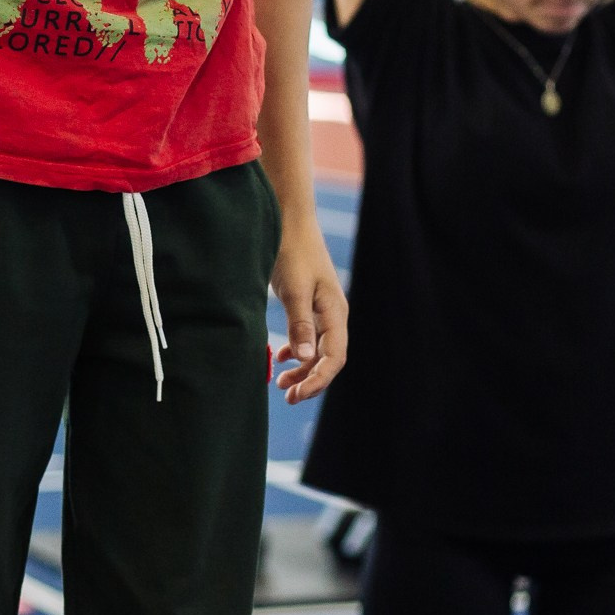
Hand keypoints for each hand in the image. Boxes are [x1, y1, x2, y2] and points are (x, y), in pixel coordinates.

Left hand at [268, 221, 347, 404]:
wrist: (289, 218)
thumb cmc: (292, 249)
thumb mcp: (294, 287)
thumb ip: (299, 323)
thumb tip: (303, 358)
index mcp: (335, 311)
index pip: (334, 357)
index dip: (318, 380)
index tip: (296, 394)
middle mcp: (332, 313)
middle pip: (328, 358)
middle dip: (310, 380)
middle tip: (287, 396)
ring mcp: (320, 309)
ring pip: (317, 349)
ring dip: (302, 368)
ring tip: (280, 382)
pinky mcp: (307, 303)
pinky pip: (307, 336)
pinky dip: (295, 350)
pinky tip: (280, 356)